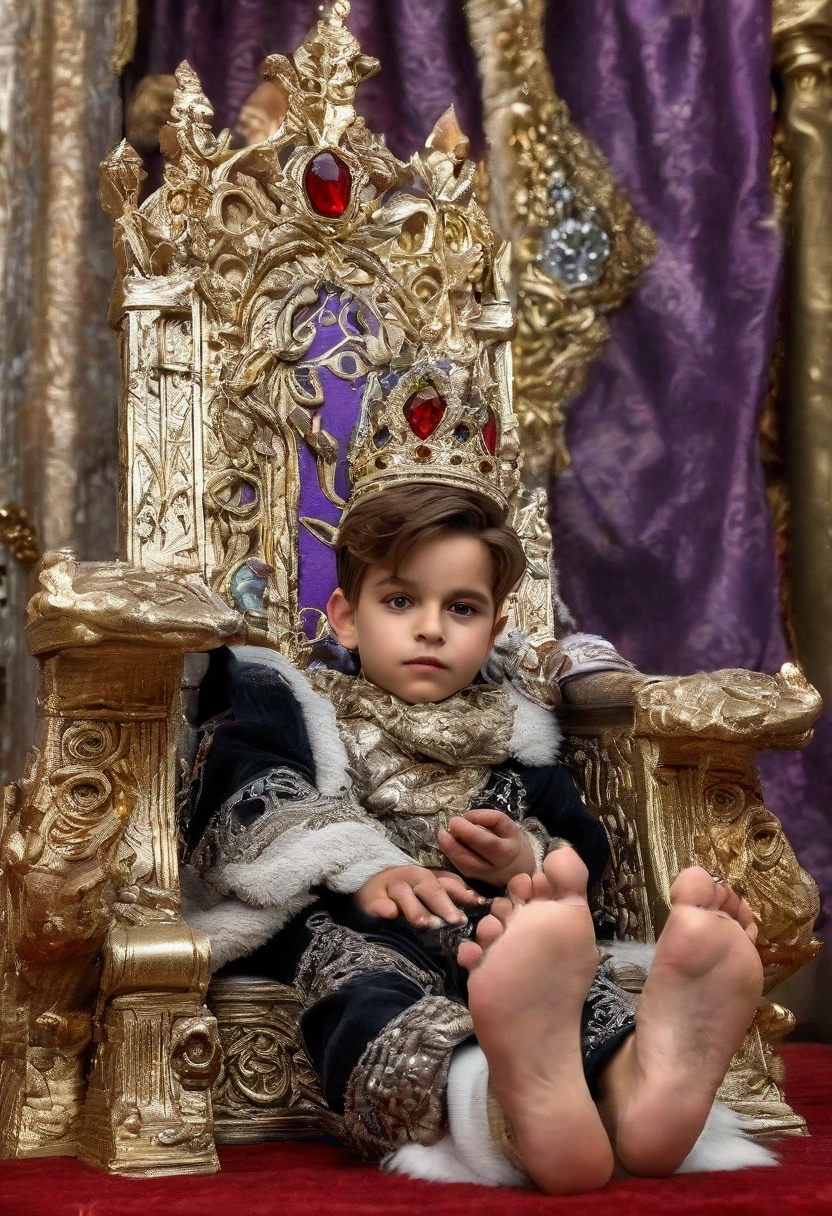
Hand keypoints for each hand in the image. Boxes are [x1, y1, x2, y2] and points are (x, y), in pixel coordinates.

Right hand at [353, 865, 484, 928]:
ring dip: (416, 909)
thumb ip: (449, 893)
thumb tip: (478, 901)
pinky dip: (384, 907)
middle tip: (456, 920)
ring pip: (404, 894)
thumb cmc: (404, 892)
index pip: (447, 881)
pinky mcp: (371, 898)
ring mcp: (390, 887)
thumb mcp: (426, 889)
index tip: (478, 903)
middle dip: (444, 903)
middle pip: (429, 887)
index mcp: (426, 876)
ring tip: (426, 924)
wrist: (366, 886)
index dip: (462, 891)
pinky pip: (378, 902)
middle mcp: (410, 878)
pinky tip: (390, 914)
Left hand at [437, 809, 536, 885]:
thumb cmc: (512, 843)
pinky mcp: (475, 881)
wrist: (520, 869)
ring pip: (462, 865)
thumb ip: (490, 818)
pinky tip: (447, 843)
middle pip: (470, 858)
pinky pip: (460, 867)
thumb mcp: (508, 826)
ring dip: (448, 849)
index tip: (456, 819)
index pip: (487, 842)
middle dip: (452, 842)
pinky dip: (451, 855)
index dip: (468, 831)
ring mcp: (484, 878)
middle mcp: (495, 869)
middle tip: (444, 827)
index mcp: (507, 852)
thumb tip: (466, 818)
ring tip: (443, 833)